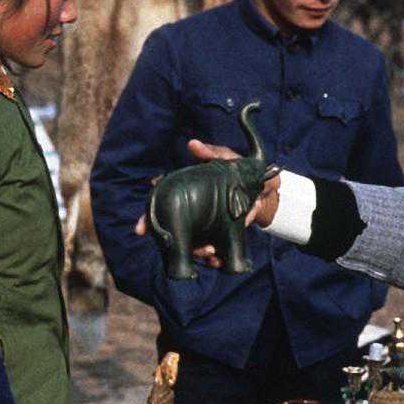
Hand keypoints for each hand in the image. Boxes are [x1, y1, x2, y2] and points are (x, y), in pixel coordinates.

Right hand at [132, 140, 281, 251]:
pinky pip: (215, 252)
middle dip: (175, 244)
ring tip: (207, 251)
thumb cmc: (238, 170)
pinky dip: (216, 258)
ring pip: (194, 246)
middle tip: (184, 246)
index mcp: (187, 195)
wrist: (263, 188)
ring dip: (198, 252)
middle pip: (175, 233)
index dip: (148, 219)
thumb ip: (210, 154)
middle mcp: (193, 214)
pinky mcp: (222, 237)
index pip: (162, 207)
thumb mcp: (225, 160)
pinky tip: (218, 259)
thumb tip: (193, 144)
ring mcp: (206, 227)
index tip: (140, 229)